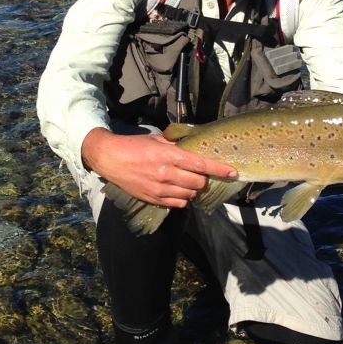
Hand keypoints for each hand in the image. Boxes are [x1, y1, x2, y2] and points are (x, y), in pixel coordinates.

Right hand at [82, 128, 236, 209]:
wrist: (110, 159)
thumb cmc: (134, 146)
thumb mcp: (157, 140)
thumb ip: (176, 145)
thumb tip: (194, 146)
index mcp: (169, 156)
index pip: (201, 165)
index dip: (220, 170)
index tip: (232, 172)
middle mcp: (167, 174)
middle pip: (199, 182)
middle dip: (205, 179)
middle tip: (203, 174)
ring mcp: (160, 188)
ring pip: (190, 194)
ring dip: (194, 189)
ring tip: (190, 182)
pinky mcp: (154, 198)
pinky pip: (178, 203)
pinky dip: (183, 198)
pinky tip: (180, 190)